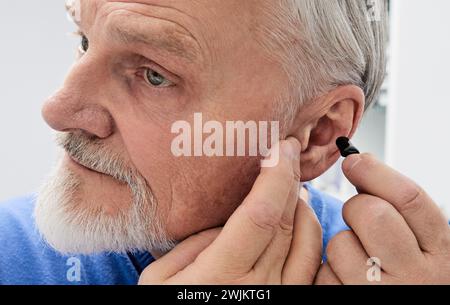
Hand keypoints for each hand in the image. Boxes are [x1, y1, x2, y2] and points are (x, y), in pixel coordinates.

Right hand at [139, 138, 322, 284]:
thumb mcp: (159, 279)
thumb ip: (194, 244)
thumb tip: (230, 219)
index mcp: (218, 277)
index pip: (261, 214)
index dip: (275, 175)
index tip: (278, 147)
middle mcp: (257, 290)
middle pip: (287, 222)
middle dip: (289, 180)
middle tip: (284, 154)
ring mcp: (279, 300)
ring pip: (308, 241)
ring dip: (303, 205)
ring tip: (288, 186)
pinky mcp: (288, 304)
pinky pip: (312, 266)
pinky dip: (311, 235)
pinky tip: (297, 220)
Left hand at [316, 154, 449, 284]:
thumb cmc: (409, 278)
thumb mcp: (421, 245)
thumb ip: (399, 210)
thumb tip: (360, 162)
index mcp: (442, 254)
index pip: (409, 198)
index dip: (375, 172)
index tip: (354, 160)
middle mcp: (419, 277)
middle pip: (371, 213)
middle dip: (356, 207)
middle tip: (359, 218)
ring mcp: (383, 295)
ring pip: (340, 243)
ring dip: (341, 245)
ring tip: (359, 261)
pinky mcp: (350, 303)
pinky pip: (325, 272)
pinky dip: (329, 271)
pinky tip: (347, 280)